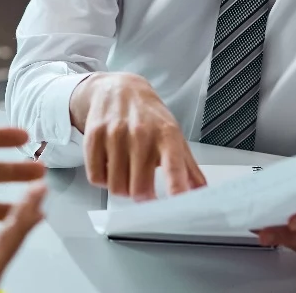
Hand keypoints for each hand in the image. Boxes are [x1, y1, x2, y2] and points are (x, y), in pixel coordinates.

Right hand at [69, 72, 204, 200]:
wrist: (119, 89)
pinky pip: (96, 177)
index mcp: (167, 134)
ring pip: (116, 186)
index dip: (176, 188)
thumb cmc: (149, 117)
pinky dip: (103, 180)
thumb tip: (202, 193)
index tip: (178, 206)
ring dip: (122, 188)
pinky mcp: (94, 136)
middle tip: (144, 189)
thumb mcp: (173, 136)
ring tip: (126, 174)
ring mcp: (115, 133)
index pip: (173, 166)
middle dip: (142, 196)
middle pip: (139, 188)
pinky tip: (110, 167)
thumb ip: (188, 168)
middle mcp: (141, 132)